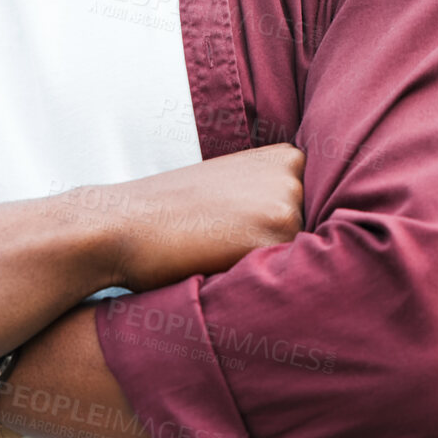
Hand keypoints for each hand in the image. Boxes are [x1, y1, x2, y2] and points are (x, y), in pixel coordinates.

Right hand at [102, 142, 305, 292]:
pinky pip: (288, 274)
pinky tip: (223, 265)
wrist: (124, 222)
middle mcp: (293, 175)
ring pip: (300, 255)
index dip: (280, 231)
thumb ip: (269, 196)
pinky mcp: (276, 235)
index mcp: (283, 157)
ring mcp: (288, 203)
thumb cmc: (172, 210)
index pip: (313, 212)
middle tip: (226, 243)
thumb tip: (306, 233)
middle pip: (311, 235)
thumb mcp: (230, 185)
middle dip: (278, 250)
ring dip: (270, 265)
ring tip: (221, 252)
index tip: (244, 232)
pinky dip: (262, 280)